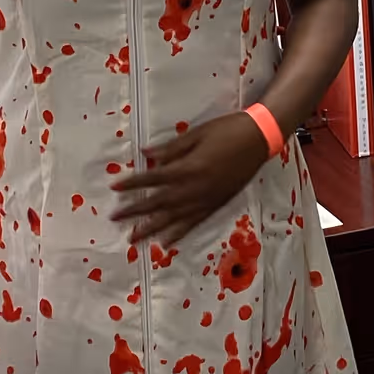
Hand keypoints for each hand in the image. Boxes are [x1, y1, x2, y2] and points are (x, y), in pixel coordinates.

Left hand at [110, 113, 271, 246]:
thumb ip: (172, 148)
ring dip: (151, 228)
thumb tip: (147, 155)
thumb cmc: (227, 131)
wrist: (259, 140)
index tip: (114, 188)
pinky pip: (193, 223)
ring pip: (173, 218)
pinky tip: (166, 242)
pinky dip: (178, 233)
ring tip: (133, 238)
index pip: (153, 179)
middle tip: (115, 219)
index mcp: (187, 168)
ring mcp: (205, 200)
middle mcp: (194, 189)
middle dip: (135, 211)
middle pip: (158, 203)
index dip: (132, 184)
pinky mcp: (215, 205)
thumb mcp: (197, 134)